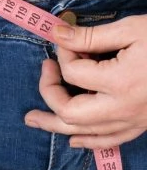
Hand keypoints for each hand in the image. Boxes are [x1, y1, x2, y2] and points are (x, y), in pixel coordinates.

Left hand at [24, 14, 146, 148]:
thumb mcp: (131, 29)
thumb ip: (90, 36)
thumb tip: (56, 33)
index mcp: (122, 82)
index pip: (73, 73)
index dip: (62, 53)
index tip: (66, 39)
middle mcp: (126, 108)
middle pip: (70, 113)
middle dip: (48, 93)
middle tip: (44, 71)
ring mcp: (136, 120)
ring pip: (86, 132)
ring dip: (56, 124)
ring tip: (33, 119)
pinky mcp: (143, 124)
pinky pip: (111, 140)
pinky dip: (89, 140)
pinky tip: (74, 138)